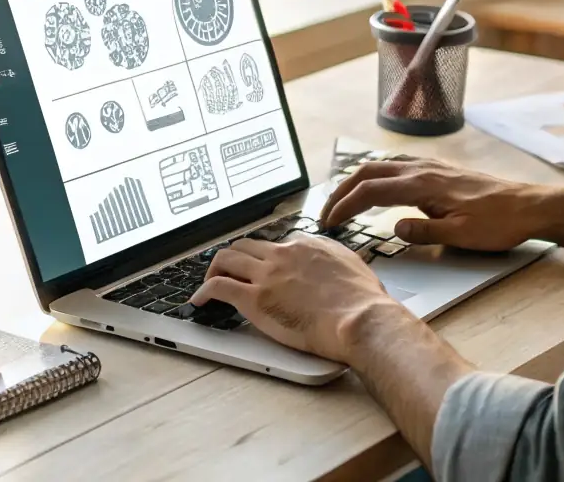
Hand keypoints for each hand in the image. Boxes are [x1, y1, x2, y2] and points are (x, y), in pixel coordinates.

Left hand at [192, 234, 401, 363]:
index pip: (277, 245)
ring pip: (226, 259)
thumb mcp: (353, 266)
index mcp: (308, 246)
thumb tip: (330, 265)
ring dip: (215, 269)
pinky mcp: (255, 299)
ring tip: (210, 283)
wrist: (361, 318)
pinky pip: (218, 287)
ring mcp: (267, 275)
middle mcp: (284, 254)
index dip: (266, 258)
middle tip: (228, 272)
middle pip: (246, 246)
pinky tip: (199, 301)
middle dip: (234, 258)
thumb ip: (335, 260)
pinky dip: (203, 291)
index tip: (262, 269)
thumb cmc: (364, 302)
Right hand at [319, 157, 541, 251]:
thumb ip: (424, 231)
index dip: (344, 206)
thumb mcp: (461, 235)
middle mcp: (423, 169)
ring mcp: (432, 167)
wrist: (530, 206)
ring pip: (382, 165)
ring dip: (357, 181)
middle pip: (369, 172)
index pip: (370, 191)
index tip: (329, 222)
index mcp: (423, 185)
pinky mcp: (441, 170)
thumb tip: (395, 228)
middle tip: (326, 214)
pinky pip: (398, 166)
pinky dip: (377, 175)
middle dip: (342, 191)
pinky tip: (379, 186)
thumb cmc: (499, 223)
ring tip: (343, 200)